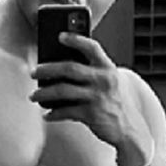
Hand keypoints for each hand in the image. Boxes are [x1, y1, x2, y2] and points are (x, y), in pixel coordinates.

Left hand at [30, 32, 138, 146]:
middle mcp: (103, 80)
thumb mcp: (112, 82)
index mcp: (108, 69)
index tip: (60, 35)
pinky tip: (47, 114)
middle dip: (47, 69)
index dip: (76, 39)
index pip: (92, 47)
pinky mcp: (91, 115)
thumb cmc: (117, 103)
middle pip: (69, 68)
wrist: (130, 130)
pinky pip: (65, 112)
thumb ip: (95, 72)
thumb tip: (63, 67)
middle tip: (34, 72)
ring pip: (62, 90)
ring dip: (44, 93)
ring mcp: (97, 97)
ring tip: (34, 95)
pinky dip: (54, 114)